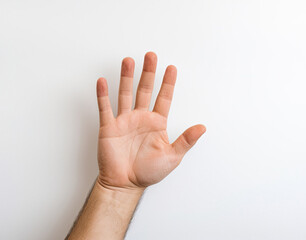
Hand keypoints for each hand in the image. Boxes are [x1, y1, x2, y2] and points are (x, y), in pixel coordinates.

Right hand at [96, 52, 205, 189]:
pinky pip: (105, 108)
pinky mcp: (109, 127)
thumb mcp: (172, 157)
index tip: (172, 68)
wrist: (125, 185)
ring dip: (126, 77)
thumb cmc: (148, 172)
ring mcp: (124, 121)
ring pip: (125, 93)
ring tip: (128, 61)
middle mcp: (140, 118)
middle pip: (145, 90)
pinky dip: (103, 95)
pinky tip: (103, 81)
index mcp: (156, 123)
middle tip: (151, 55)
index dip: (168, 83)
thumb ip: (186, 140)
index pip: (164, 98)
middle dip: (148, 72)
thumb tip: (203, 127)